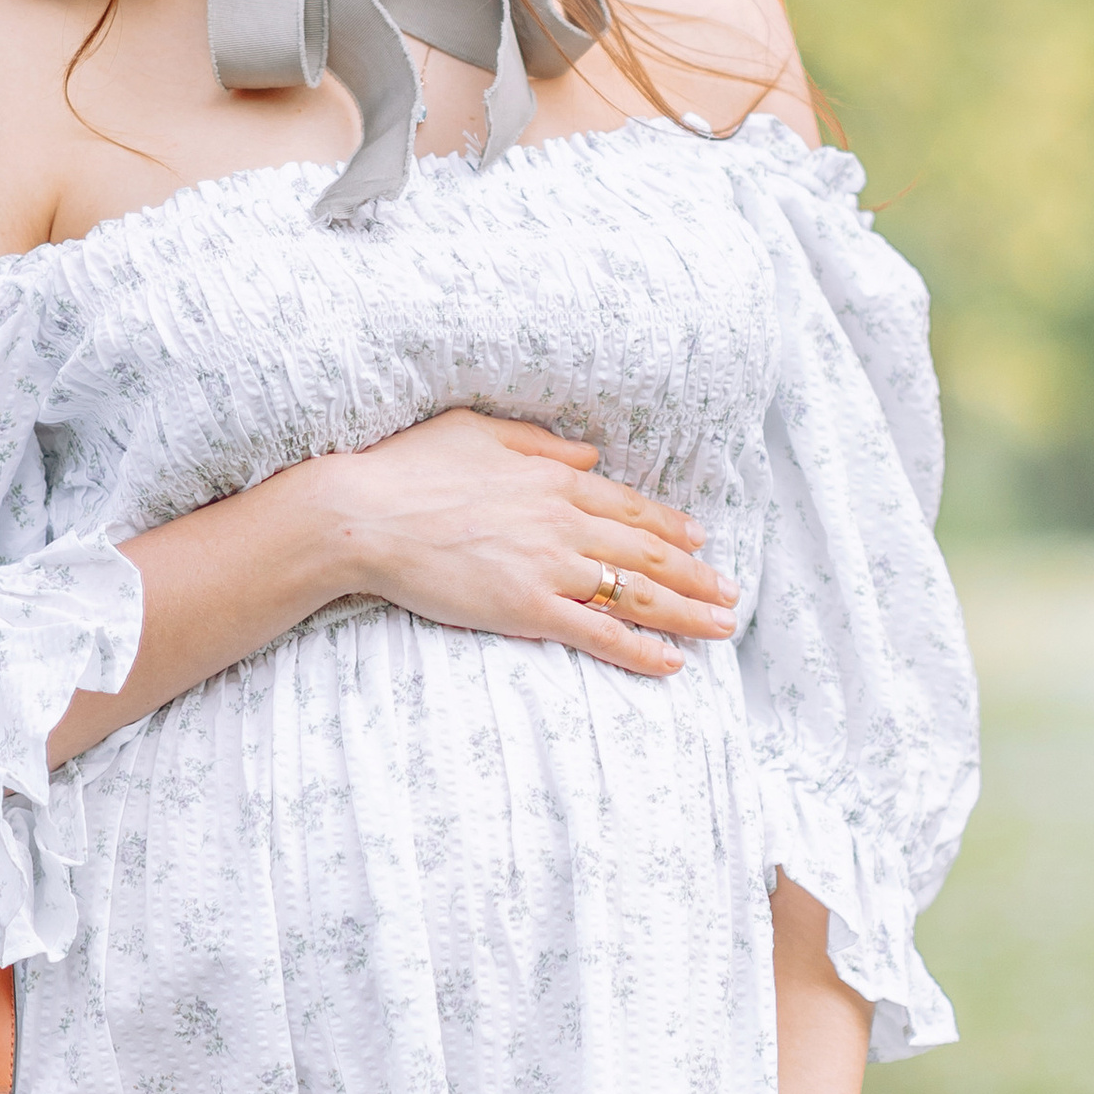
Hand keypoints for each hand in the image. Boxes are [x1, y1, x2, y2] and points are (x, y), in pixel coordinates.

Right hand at [315, 409, 737, 678]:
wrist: (364, 514)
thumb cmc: (408, 467)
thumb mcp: (476, 430)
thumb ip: (539, 443)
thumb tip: (590, 453)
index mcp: (553, 479)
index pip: (629, 506)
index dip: (670, 525)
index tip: (700, 540)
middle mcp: (563, 523)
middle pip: (648, 553)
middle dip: (696, 576)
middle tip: (730, 593)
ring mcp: (549, 568)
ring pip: (636, 595)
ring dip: (686, 614)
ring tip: (720, 628)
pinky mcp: (527, 609)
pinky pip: (598, 634)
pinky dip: (640, 650)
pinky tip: (672, 663)